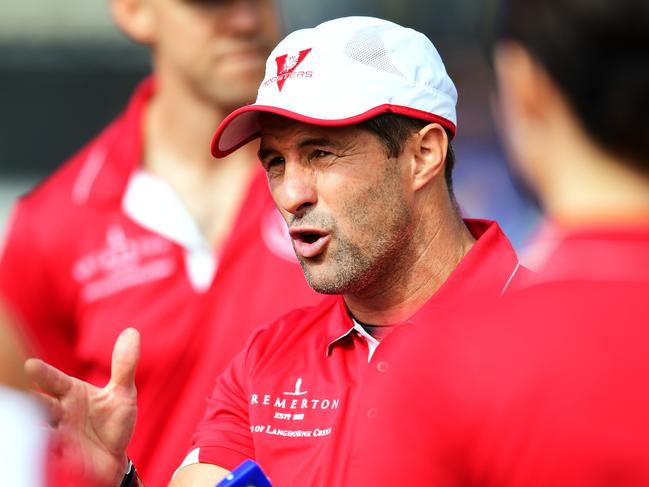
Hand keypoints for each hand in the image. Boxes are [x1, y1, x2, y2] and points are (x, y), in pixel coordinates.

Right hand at [25, 328, 139, 486]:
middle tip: (23, 393)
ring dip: (35, 424)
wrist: (115, 457)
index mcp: (71, 392)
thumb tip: (132, 332)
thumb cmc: (114, 421)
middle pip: (40, 403)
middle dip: (31, 399)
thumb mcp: (123, 393)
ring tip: (31, 419)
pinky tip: (44, 441)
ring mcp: (60, 433)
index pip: (55, 380)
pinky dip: (45, 446)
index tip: (30, 365)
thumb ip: (124, 365)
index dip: (43, 374)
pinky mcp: (63, 455)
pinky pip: (50, 450)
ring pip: (41, 426)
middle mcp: (61, 411)